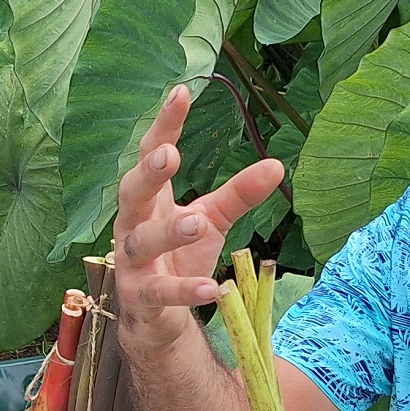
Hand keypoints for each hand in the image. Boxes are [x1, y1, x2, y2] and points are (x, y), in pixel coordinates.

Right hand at [112, 85, 287, 352]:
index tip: (180, 92)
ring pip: (142, 243)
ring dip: (169, 232)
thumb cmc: (179, 258)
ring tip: (198, 221)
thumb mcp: (212, 219)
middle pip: (131, 193)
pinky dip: (185, 291)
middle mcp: (132, 226)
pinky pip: (160, 293)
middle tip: (168, 155)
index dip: (164, 125)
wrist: (157, 318)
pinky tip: (213, 288)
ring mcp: (131, 264)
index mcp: (150, 199)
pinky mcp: (140, 299)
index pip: (152, 154)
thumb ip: (239, 194)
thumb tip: (277, 165)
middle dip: (148, 174)